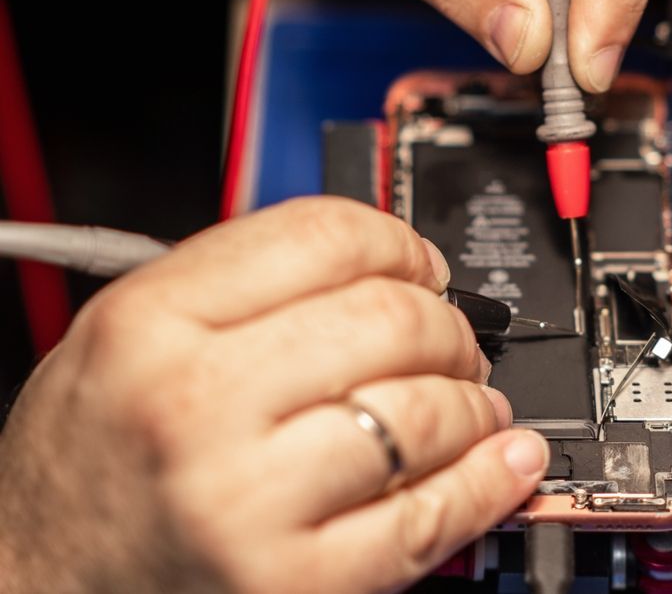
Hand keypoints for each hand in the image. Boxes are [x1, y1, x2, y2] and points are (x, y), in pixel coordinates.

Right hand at [0, 197, 548, 592]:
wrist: (30, 582)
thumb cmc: (83, 465)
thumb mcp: (124, 336)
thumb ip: (240, 286)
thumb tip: (376, 262)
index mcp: (154, 324)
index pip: (326, 237)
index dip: (400, 240)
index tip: (421, 262)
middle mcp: (197, 407)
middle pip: (390, 318)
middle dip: (449, 322)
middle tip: (452, 337)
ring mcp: (248, 502)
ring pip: (423, 411)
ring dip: (475, 400)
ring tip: (471, 403)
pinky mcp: (294, 583)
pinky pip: (427, 518)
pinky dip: (488, 481)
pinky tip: (501, 460)